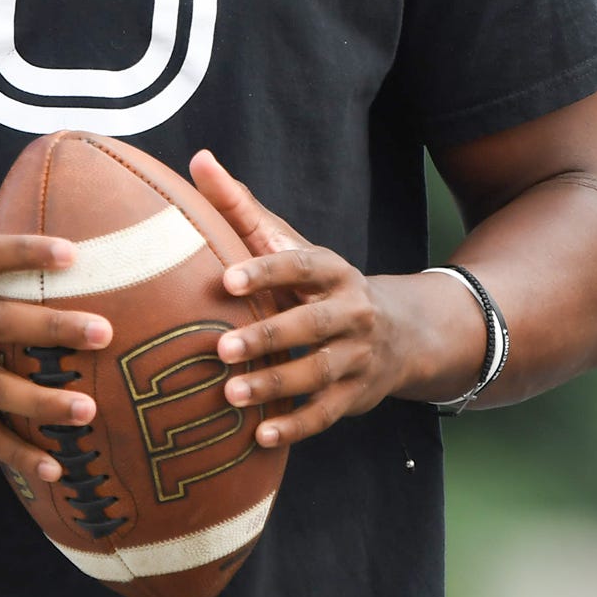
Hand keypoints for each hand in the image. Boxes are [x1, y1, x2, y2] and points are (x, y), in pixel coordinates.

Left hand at [190, 148, 446, 447]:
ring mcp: (358, 355)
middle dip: (268, 336)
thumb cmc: (315, 283)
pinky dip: (296, 425)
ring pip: (318, 371)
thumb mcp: (288, 243)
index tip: (227, 279)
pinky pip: (326, 413)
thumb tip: (198, 159)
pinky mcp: (356, 395)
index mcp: (331, 270)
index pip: (300, 265)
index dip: (267, 270)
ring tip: (230, 394)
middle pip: (311, 323)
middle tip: (220, 348)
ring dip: (276, 384)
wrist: (397, 332)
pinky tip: (261, 437)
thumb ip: (240, 207)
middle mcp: (352, 310)